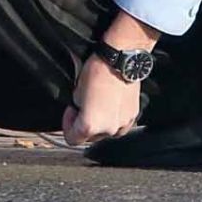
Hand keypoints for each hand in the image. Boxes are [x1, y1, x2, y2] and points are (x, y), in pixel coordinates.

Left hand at [62, 12, 161, 145]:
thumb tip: (79, 112)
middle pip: (91, 137)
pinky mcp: (133, 116)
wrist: (120, 61)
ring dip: (101, 122)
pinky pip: (120, 124)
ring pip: (106, 131)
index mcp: (89, 126)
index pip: (72, 139)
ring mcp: (123, 125)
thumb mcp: (76, 92)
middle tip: (83, 106)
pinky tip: (111, 103)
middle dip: (85, 124)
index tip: (71, 112)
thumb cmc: (98, 73)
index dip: (68, 125)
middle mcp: (108, 130)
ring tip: (99, 103)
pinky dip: (114, 117)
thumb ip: (76, 110)